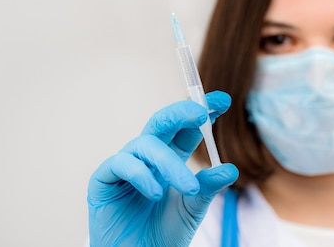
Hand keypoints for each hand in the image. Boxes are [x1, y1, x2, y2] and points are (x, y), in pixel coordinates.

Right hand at [87, 91, 238, 246]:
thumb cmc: (161, 235)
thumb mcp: (191, 210)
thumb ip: (206, 188)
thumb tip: (230, 169)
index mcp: (169, 160)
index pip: (186, 129)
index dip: (201, 112)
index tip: (223, 101)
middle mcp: (146, 157)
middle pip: (161, 123)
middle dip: (181, 113)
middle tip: (201, 113)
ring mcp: (124, 165)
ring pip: (145, 144)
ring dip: (169, 163)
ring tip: (188, 187)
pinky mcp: (103, 179)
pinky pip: (121, 163)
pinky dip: (140, 174)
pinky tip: (155, 192)